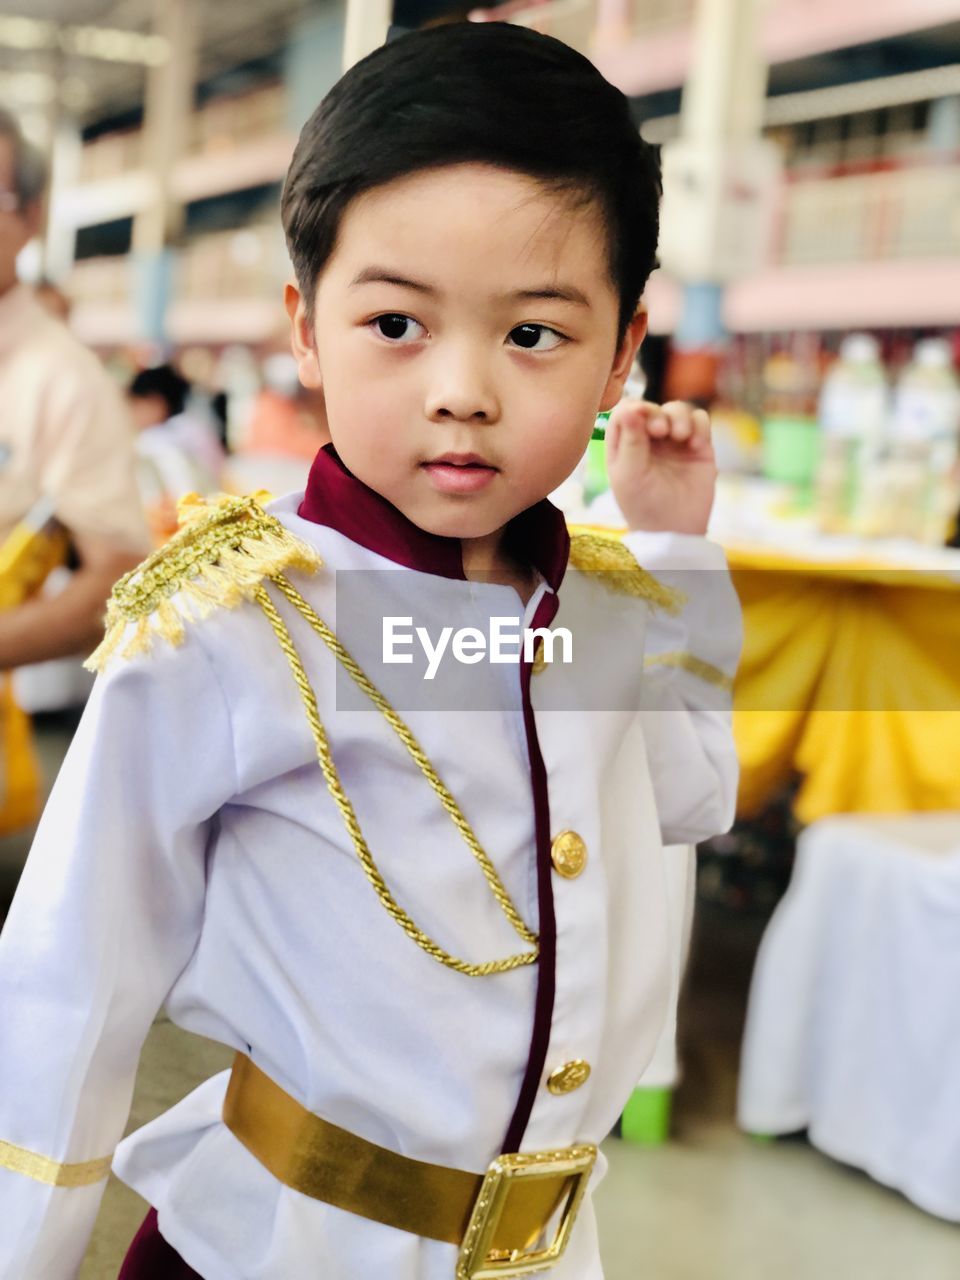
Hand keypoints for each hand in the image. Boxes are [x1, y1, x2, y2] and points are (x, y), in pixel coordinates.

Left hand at [606, 399, 715, 535]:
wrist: (676, 531)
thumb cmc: (644, 506)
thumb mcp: (630, 475)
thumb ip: (630, 441)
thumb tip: (631, 407)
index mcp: (624, 444)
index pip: (626, 411)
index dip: (635, 408)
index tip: (642, 417)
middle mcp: (648, 439)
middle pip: (653, 407)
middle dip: (658, 414)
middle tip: (661, 431)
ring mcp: (674, 441)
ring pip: (677, 409)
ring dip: (680, 417)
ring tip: (682, 438)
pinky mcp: (698, 446)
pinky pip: (701, 420)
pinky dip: (700, 425)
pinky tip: (696, 444)